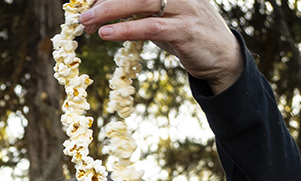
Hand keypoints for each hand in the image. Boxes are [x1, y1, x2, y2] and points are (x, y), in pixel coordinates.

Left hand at [79, 0, 243, 93]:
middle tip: (82, 14)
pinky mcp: (184, 30)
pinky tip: (107, 34)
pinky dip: (127, 29)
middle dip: (105, 0)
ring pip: (140, 2)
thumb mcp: (158, 16)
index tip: (85, 2)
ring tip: (87, 22)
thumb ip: (134, 11)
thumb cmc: (183, 32)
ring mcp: (183, 7)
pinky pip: (151, 27)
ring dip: (110, 11)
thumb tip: (97, 15)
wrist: (219, 55)